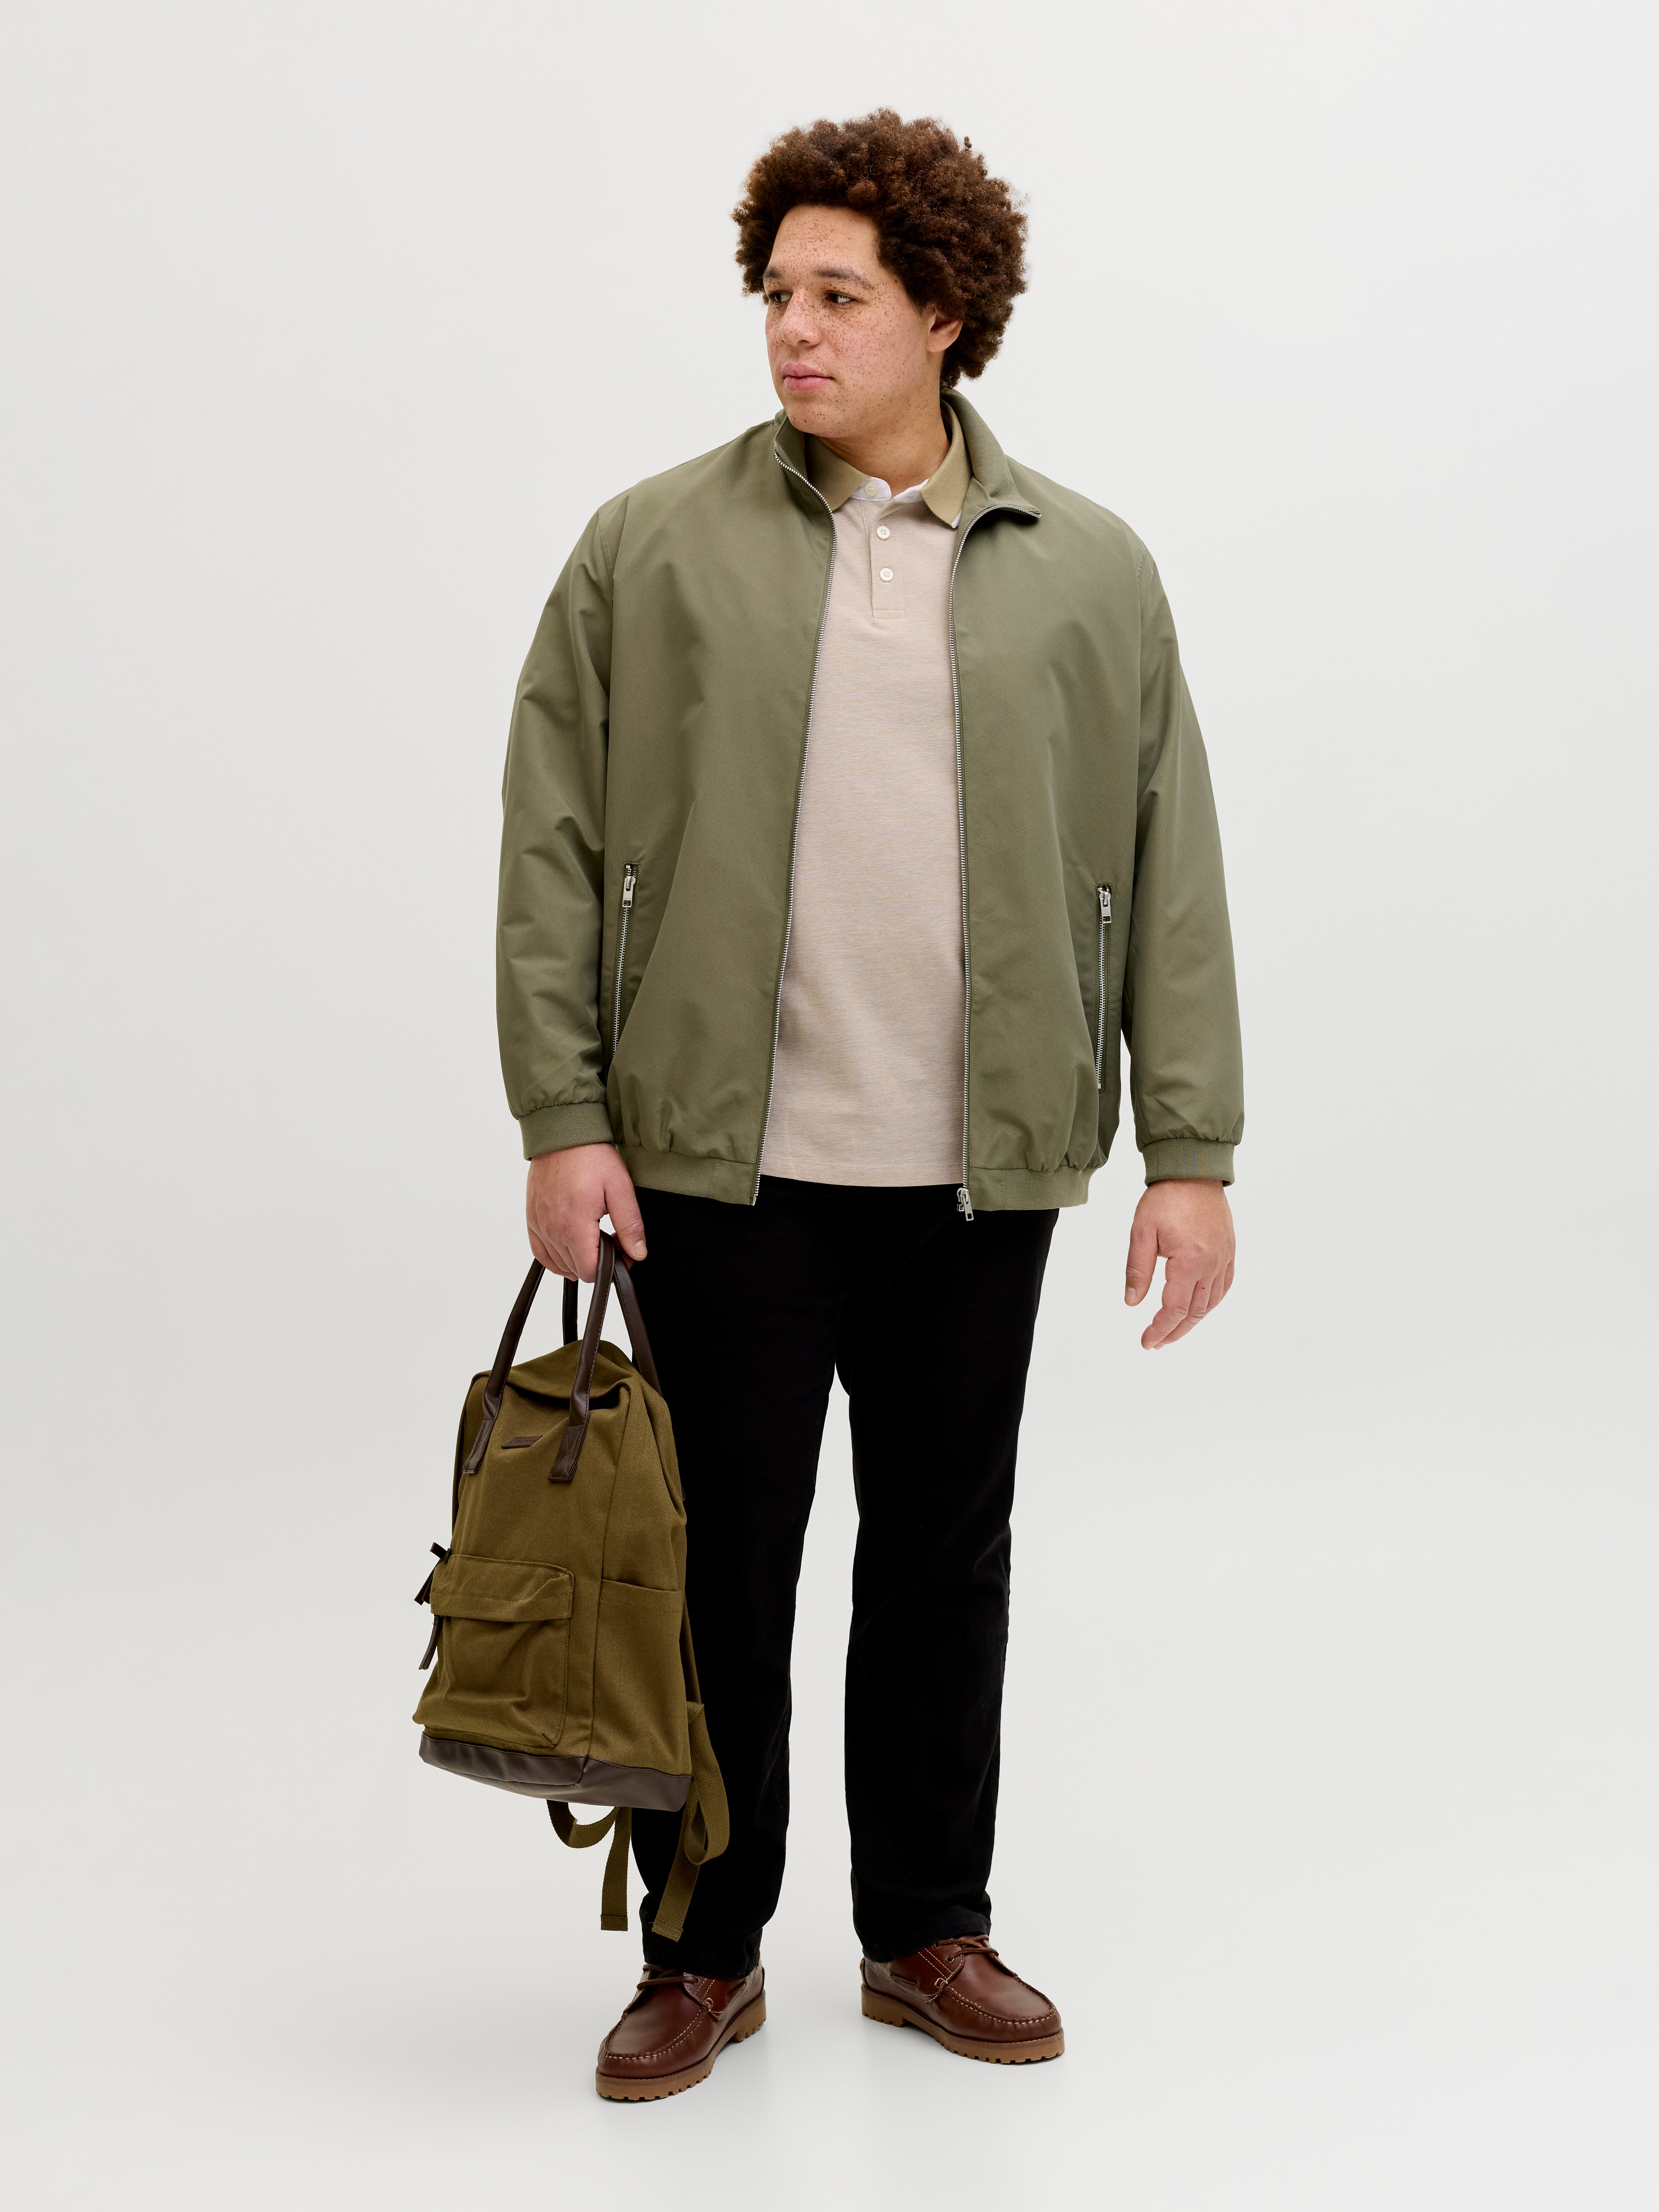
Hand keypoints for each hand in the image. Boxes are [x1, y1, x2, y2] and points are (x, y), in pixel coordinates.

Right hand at [526, 1144, 646, 1281]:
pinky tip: (570, 1248)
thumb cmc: (590, 1157)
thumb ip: (630, 1225)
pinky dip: (555, 1257)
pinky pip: (540, 1253)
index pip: (590, 1271)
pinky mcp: (532, 1219)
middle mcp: (552, 1230)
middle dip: (597, 1261)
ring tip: (593, 1237)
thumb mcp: (620, 1188)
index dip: (612, 1266)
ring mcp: (539, 1225)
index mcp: (574, 1226)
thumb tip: (638, 1252)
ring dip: (578, 1259)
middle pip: (576, 1269)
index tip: (622, 1251)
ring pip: (559, 1264)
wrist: (562, 1135)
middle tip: (612, 1239)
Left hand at [1124, 1179, 1234, 1349]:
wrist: (1193, 1170)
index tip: (1146, 1341)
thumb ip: (1138, 1269)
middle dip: (1174, 1332)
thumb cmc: (1166, 1197)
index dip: (1159, 1329)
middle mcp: (1212, 1264)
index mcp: (1189, 1261)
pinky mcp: (1229, 1251)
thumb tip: (1132, 1302)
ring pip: (1211, 1303)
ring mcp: (1224, 1258)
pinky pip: (1224, 1287)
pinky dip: (1210, 1304)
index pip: (1174, 1309)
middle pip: (1194, 1312)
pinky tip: (1198, 1309)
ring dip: (1192, 1322)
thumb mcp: (1142, 1231)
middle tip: (1156, 1343)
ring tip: (1173, 1331)